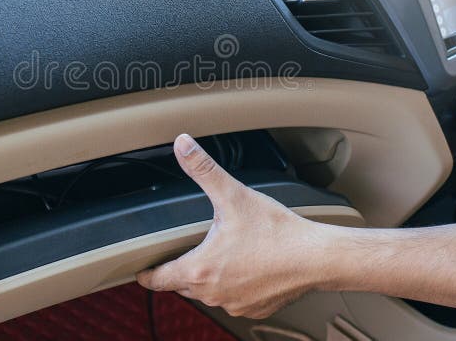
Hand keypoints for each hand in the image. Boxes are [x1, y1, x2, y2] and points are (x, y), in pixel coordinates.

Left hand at [136, 134, 335, 318]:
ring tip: (219, 254)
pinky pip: (233, 299)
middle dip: (182, 269)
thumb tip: (183, 146)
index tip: (141, 271)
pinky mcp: (254, 309)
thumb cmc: (275, 231)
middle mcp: (213, 293)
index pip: (159, 280)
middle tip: (187, 249)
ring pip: (209, 293)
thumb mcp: (233, 195)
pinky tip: (245, 266)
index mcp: (200, 269)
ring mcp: (234, 304)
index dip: (147, 274)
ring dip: (209, 277)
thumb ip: (203, 169)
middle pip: (183, 285)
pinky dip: (234, 285)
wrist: (315, 257)